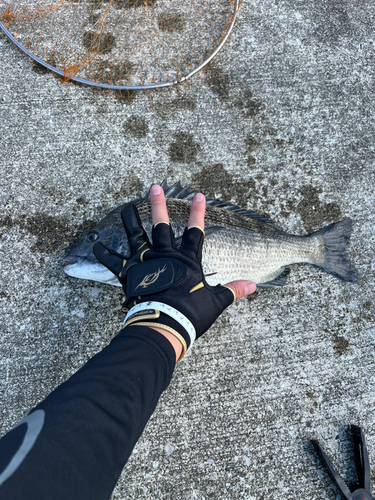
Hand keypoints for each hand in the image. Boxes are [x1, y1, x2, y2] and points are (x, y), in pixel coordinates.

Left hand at [93, 185, 255, 360]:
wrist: (166, 325)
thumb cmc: (191, 314)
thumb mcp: (215, 302)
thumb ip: (232, 290)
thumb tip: (253, 286)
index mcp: (186, 260)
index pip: (196, 231)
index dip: (198, 212)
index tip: (199, 195)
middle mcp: (165, 255)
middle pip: (162, 225)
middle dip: (159, 205)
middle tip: (154, 187)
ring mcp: (146, 263)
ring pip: (136, 236)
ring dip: (129, 221)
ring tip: (124, 207)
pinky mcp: (129, 274)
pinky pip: (113, 262)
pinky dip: (103, 253)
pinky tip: (94, 245)